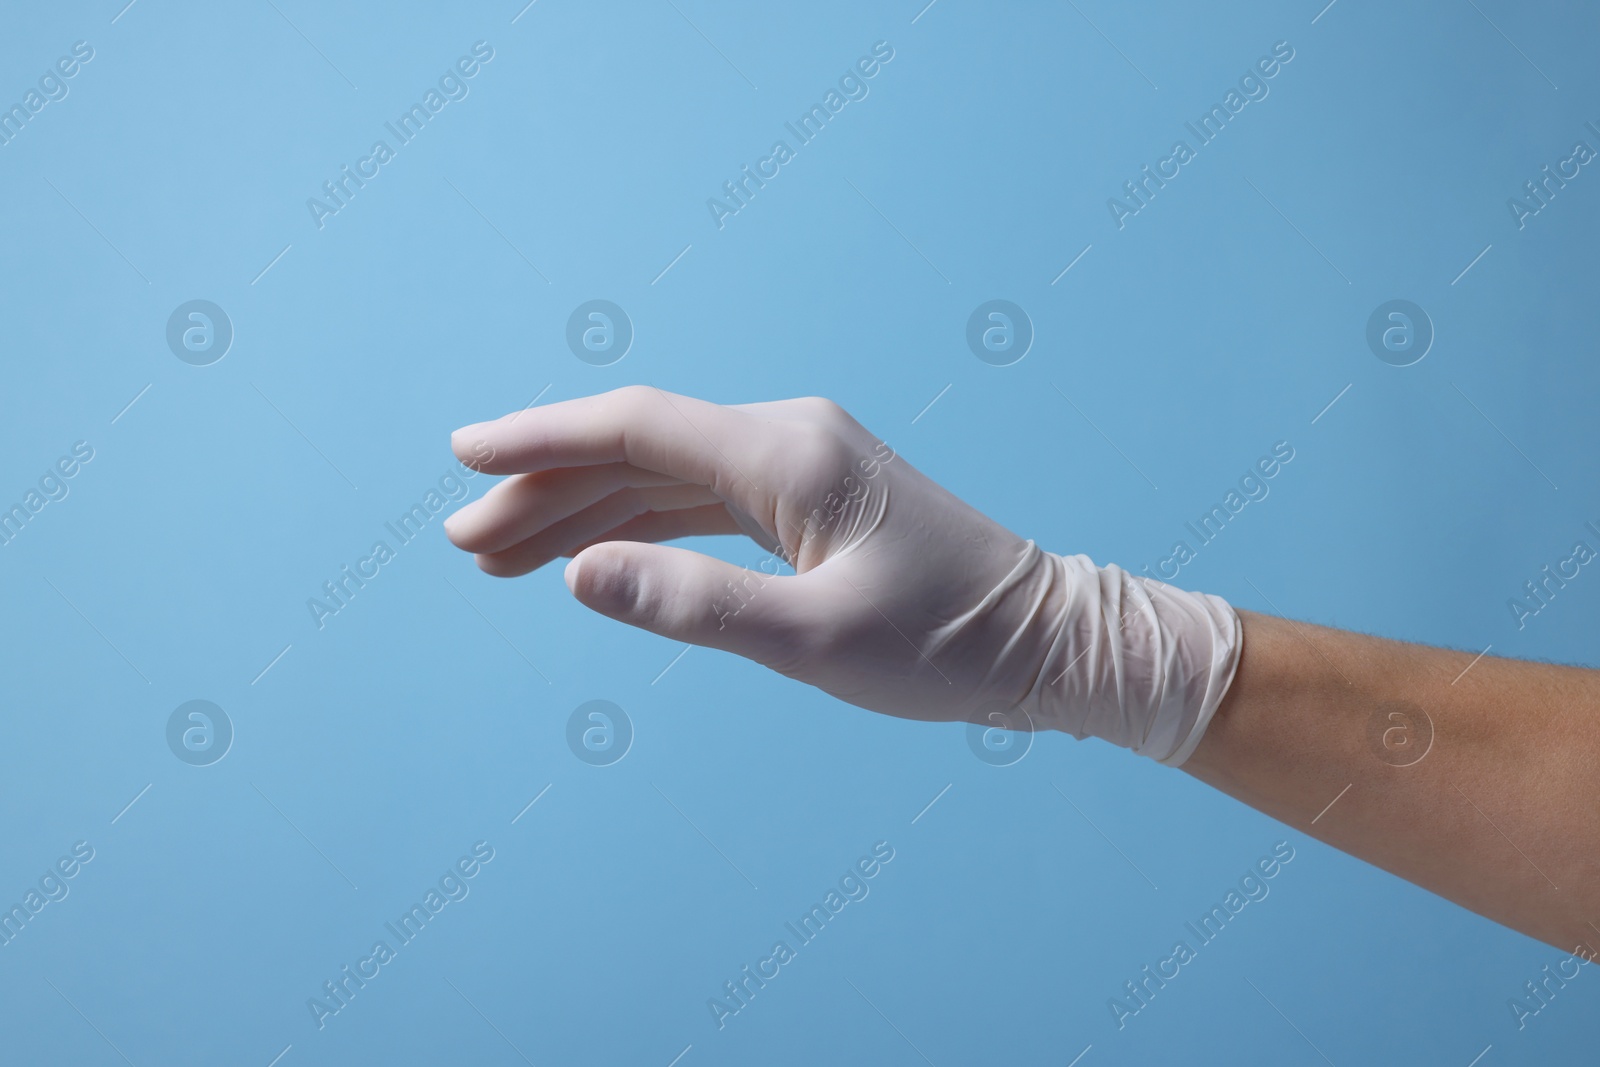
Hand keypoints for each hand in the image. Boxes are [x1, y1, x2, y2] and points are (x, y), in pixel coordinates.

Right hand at [445, 386, 1238, 758]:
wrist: (1047, 643)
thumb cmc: (948, 643)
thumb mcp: (814, 640)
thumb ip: (692, 605)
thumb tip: (578, 574)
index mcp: (787, 454)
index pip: (635, 428)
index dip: (541, 439)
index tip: (463, 454)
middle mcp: (787, 441)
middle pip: (636, 449)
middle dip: (545, 488)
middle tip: (462, 539)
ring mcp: (799, 468)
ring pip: (662, 477)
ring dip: (583, 512)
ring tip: (500, 557)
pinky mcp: (809, 500)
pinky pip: (700, 502)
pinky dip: (639, 526)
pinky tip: (590, 553)